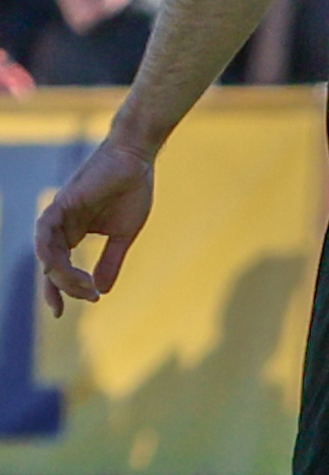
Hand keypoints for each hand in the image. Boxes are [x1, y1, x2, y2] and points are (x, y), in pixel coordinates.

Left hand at [35, 131, 156, 313]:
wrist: (136, 161)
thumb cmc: (132, 192)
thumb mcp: (124, 236)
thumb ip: (111, 261)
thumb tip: (102, 291)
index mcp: (73, 235)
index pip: (58, 269)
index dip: (58, 291)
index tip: (62, 313)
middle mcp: (61, 228)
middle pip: (51, 267)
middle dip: (66, 288)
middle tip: (89, 297)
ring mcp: (58, 216)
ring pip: (47, 254)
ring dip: (61, 275)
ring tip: (81, 287)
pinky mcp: (61, 204)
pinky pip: (44, 232)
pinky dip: (47, 251)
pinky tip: (54, 267)